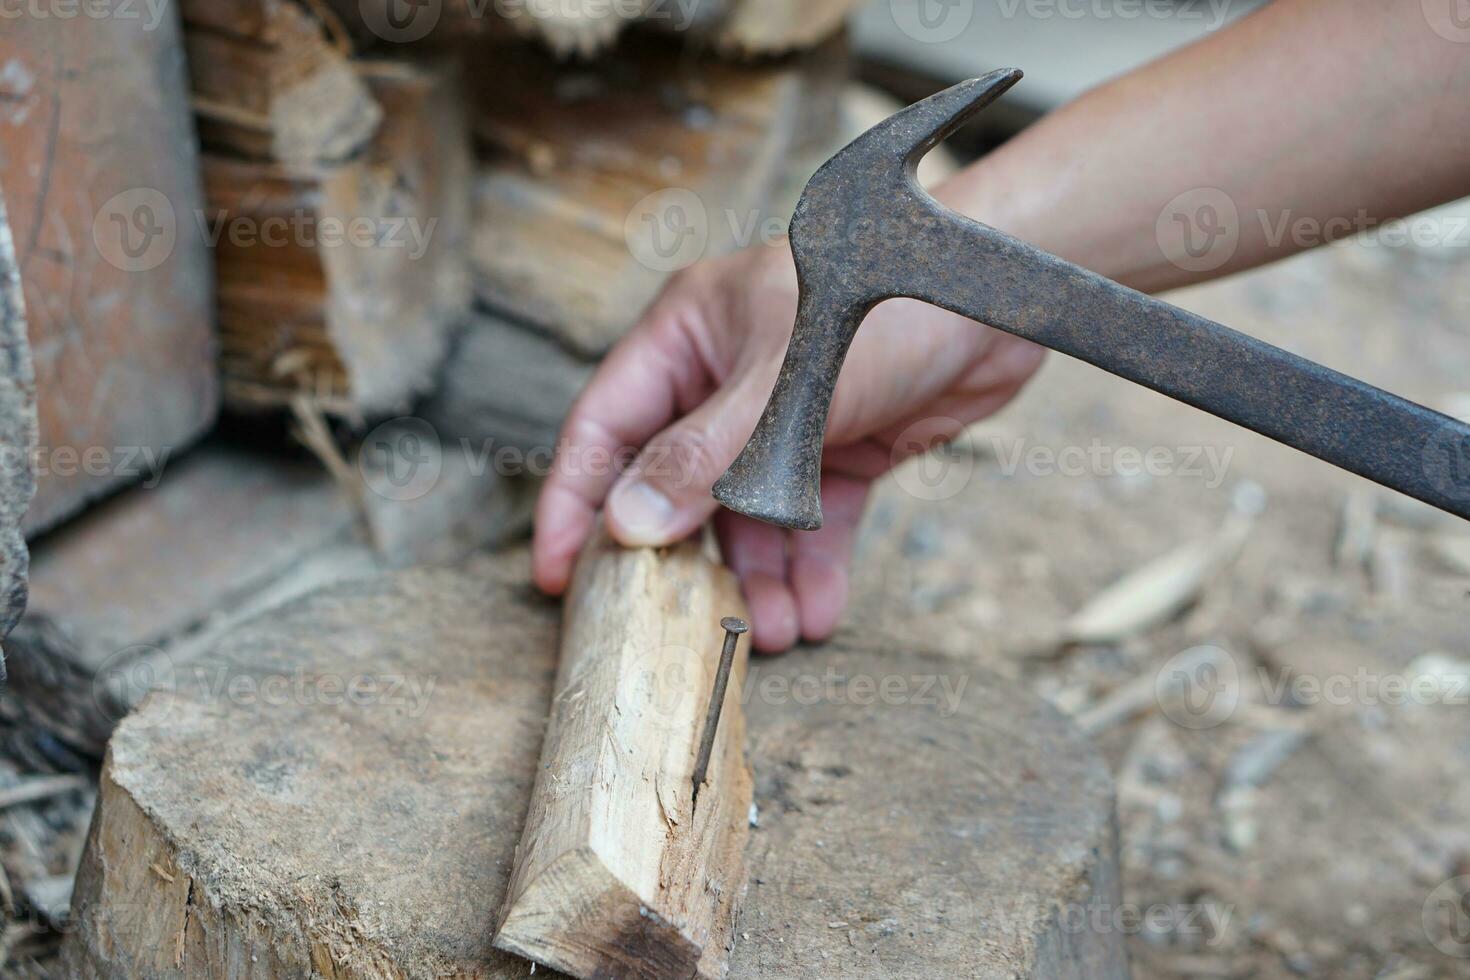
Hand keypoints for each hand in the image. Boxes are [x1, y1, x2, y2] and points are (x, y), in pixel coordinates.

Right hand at [532, 240, 1044, 652]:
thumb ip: (705, 456)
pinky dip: (813, 563)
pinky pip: (812, 517)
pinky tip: (818, 609)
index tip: (560, 577)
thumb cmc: (885, 295)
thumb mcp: (783, 379)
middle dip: (686, 563)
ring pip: (749, 515)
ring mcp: (785, 418)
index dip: (577, 504)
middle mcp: (725, 382)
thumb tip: (628, 525)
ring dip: (760, 576)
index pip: (605, 429)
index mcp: (686, 339)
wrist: (1000, 292)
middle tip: (684, 628)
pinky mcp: (843, 447)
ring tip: (775, 633)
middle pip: (677, 488)